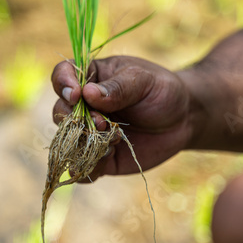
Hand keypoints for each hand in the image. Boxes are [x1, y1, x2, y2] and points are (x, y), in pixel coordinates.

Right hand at [51, 56, 193, 181]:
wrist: (183, 120)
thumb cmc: (161, 90)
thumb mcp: (143, 81)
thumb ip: (118, 87)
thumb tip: (86, 93)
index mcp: (91, 77)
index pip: (63, 75)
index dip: (63, 84)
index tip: (76, 95)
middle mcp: (84, 105)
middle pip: (60, 111)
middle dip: (76, 120)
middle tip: (102, 124)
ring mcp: (89, 132)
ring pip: (67, 141)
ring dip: (84, 144)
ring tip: (113, 141)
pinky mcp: (100, 157)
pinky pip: (82, 167)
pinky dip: (89, 166)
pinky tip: (109, 158)